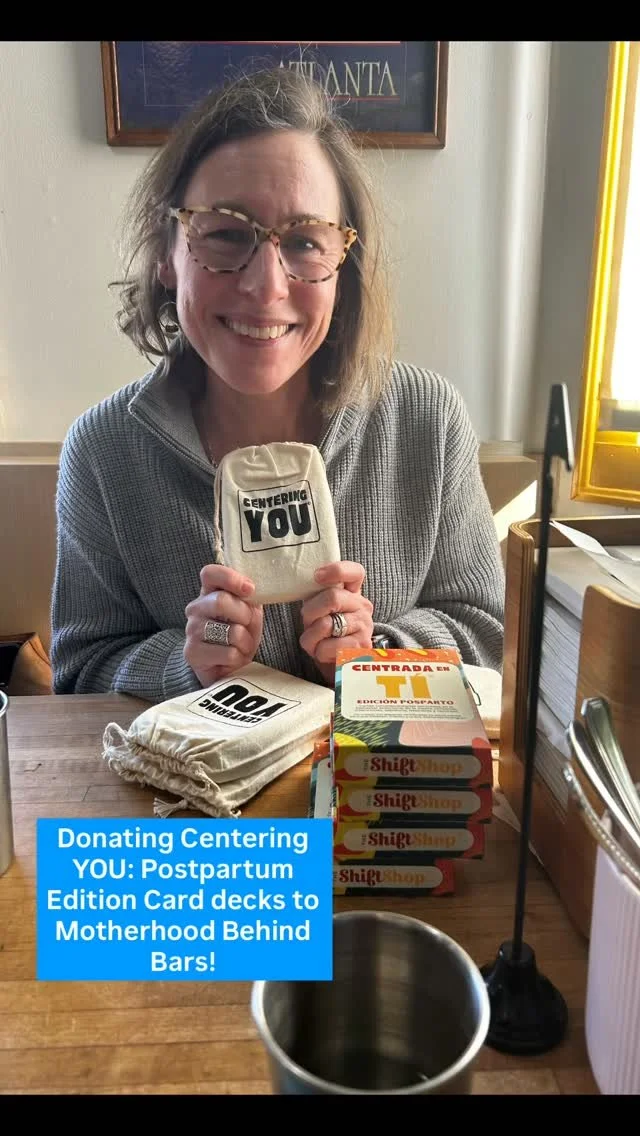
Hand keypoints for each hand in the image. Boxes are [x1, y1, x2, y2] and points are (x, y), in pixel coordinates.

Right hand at [184, 565, 262, 687]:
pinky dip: (239, 658)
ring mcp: (191, 631)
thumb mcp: (248, 611)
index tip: (250, 590)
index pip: (209, 573)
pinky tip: (233, 658)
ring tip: (241, 645)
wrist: (226, 667)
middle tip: (248, 625)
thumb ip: (249, 597)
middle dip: (245, 615)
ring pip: (231, 632)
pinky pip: (228, 653)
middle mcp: (195, 609)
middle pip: (221, 601)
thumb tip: (253, 588)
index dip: (231, 579)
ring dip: (245, 641)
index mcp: (209, 592)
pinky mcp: (192, 653)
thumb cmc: (238, 634)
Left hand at [299, 561, 373, 683]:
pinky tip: (324, 653)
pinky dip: (318, 652)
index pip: (354, 572)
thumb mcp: (320, 610)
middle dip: (310, 612)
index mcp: (352, 593)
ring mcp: (364, 627)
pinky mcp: (360, 647)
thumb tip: (304, 580)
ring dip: (311, 636)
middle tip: (309, 623)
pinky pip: (328, 646)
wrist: (338, 665)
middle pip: (332, 598)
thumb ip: (317, 595)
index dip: (336, 570)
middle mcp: (362, 607)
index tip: (317, 576)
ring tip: (316, 642)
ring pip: (326, 624)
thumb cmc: (325, 635)